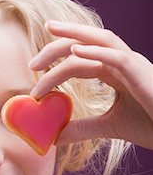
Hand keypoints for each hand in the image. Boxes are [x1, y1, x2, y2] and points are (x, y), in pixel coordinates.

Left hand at [29, 21, 152, 150]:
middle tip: (33, 62)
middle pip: (86, 43)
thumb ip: (83, 128)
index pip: (80, 59)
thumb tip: (55, 137)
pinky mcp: (140, 72)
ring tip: (48, 38)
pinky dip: (95, 51)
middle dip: (57, 46)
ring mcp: (132, 64)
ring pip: (100, 40)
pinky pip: (116, 56)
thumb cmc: (151, 125)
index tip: (34, 77)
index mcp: (115, 72)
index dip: (56, 64)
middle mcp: (122, 63)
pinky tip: (75, 51)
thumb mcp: (109, 127)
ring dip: (72, 37)